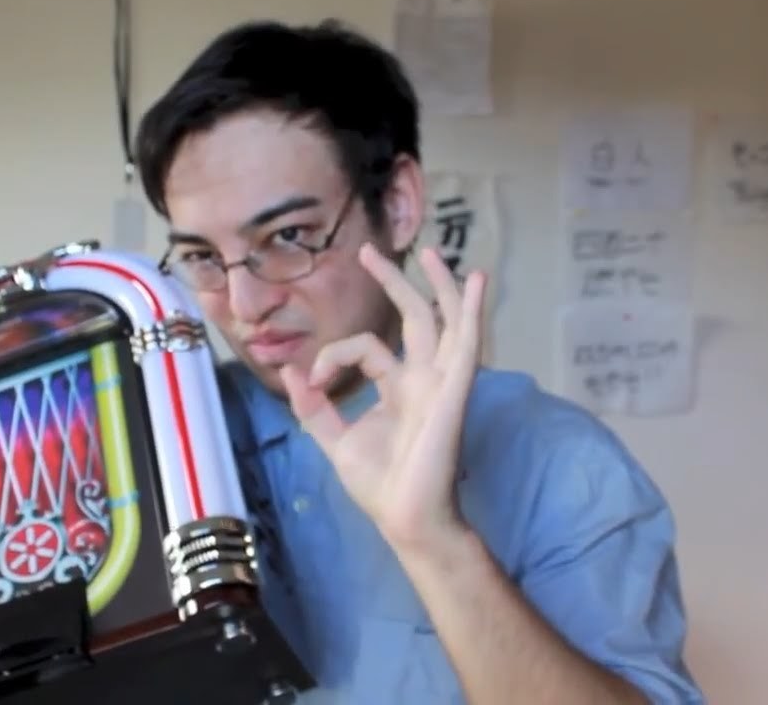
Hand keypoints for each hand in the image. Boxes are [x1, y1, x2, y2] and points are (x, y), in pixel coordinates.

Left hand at [280, 243, 486, 552]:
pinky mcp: (453, 390)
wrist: (406, 517)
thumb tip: (291, 370)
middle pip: (414, 318)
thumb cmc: (380, 485)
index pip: (368, 346)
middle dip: (394, 282)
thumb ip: (314, 407)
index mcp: (397, 387)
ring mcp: (441, 381)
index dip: (334, 354)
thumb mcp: (335, 440)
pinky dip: (471, 310)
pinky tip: (475, 281)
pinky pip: (467, 343)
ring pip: (445, 321)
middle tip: (368, 251)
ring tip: (434, 254)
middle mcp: (422, 378)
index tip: (312, 380)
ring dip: (440, 286)